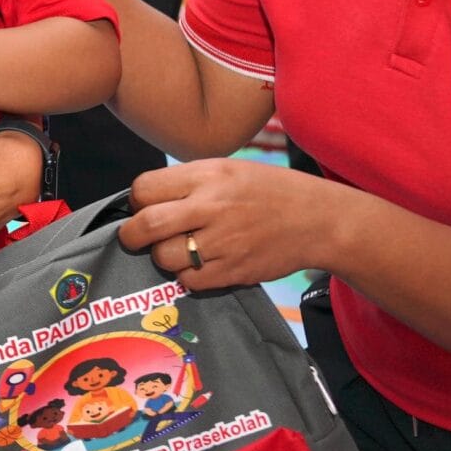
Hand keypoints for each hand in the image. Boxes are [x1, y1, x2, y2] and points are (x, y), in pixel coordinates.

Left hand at [115, 158, 340, 290]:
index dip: (138, 201)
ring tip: (179, 249)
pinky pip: (189, 281)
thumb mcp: (228, 169)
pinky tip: (201, 264)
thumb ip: (187, 181)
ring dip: (163, 256)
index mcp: (208, 174)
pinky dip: (187, 276)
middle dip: (133, 234)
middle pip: (146, 224)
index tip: (144, 207)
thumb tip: (141, 201)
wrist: (317, 219)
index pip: (144, 189)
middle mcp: (213, 206)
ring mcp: (224, 240)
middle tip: (137, 237)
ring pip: (164, 257)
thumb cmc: (267, 191)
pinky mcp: (234, 270)